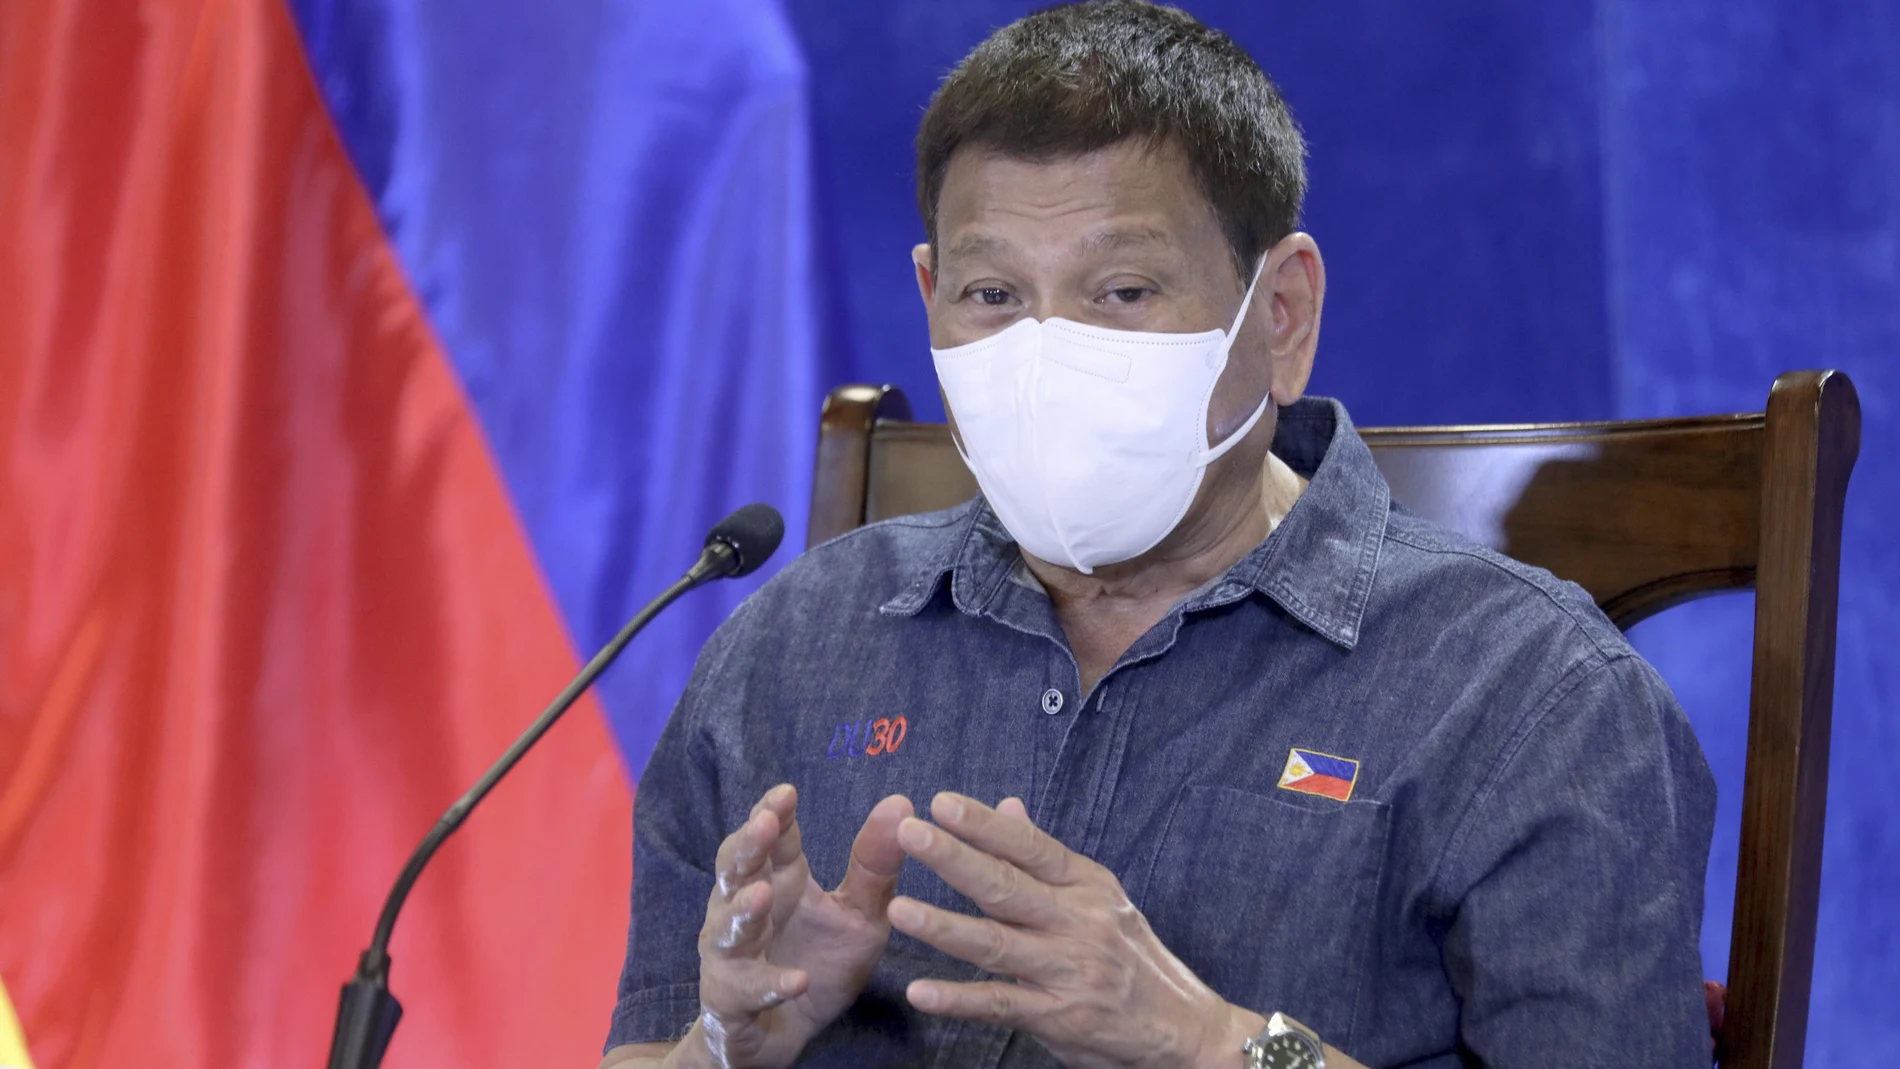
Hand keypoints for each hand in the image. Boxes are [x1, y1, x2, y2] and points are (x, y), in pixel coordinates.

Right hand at [690, 785, 912, 1068]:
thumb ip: (876, 865)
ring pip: (727, 928)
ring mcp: (732, 956)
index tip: (787, 792)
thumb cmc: (820, 963)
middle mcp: (746, 910)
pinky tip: (796, 981)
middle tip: (764, 824)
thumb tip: (901, 802)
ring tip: (763, 895)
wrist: (787, 1035)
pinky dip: (769, 985)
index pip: (770, 838)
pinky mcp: (732, 1001)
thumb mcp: (861, 915)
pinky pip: (746, 990)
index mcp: (779, 881)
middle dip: (746, 846)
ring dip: (742, 911)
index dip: (773, 813)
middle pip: (734, 870)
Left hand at [889, 793, 1251, 1068]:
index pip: (1029, 848)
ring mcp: (1067, 971)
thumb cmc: (1132, 955)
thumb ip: (1046, 857)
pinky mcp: (1058, 1018)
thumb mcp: (1100, 896)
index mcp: (1085, 885)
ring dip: (945, 927)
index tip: (941, 802)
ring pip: (996, 945)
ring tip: (899, 910)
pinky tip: (921, 992)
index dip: (984, 825)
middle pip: (1006, 886)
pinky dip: (958, 999)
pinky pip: (999, 1005)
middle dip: (955, 858)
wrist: (1183, 1027)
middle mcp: (1077, 922)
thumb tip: (1007, 806)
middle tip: (909, 834)